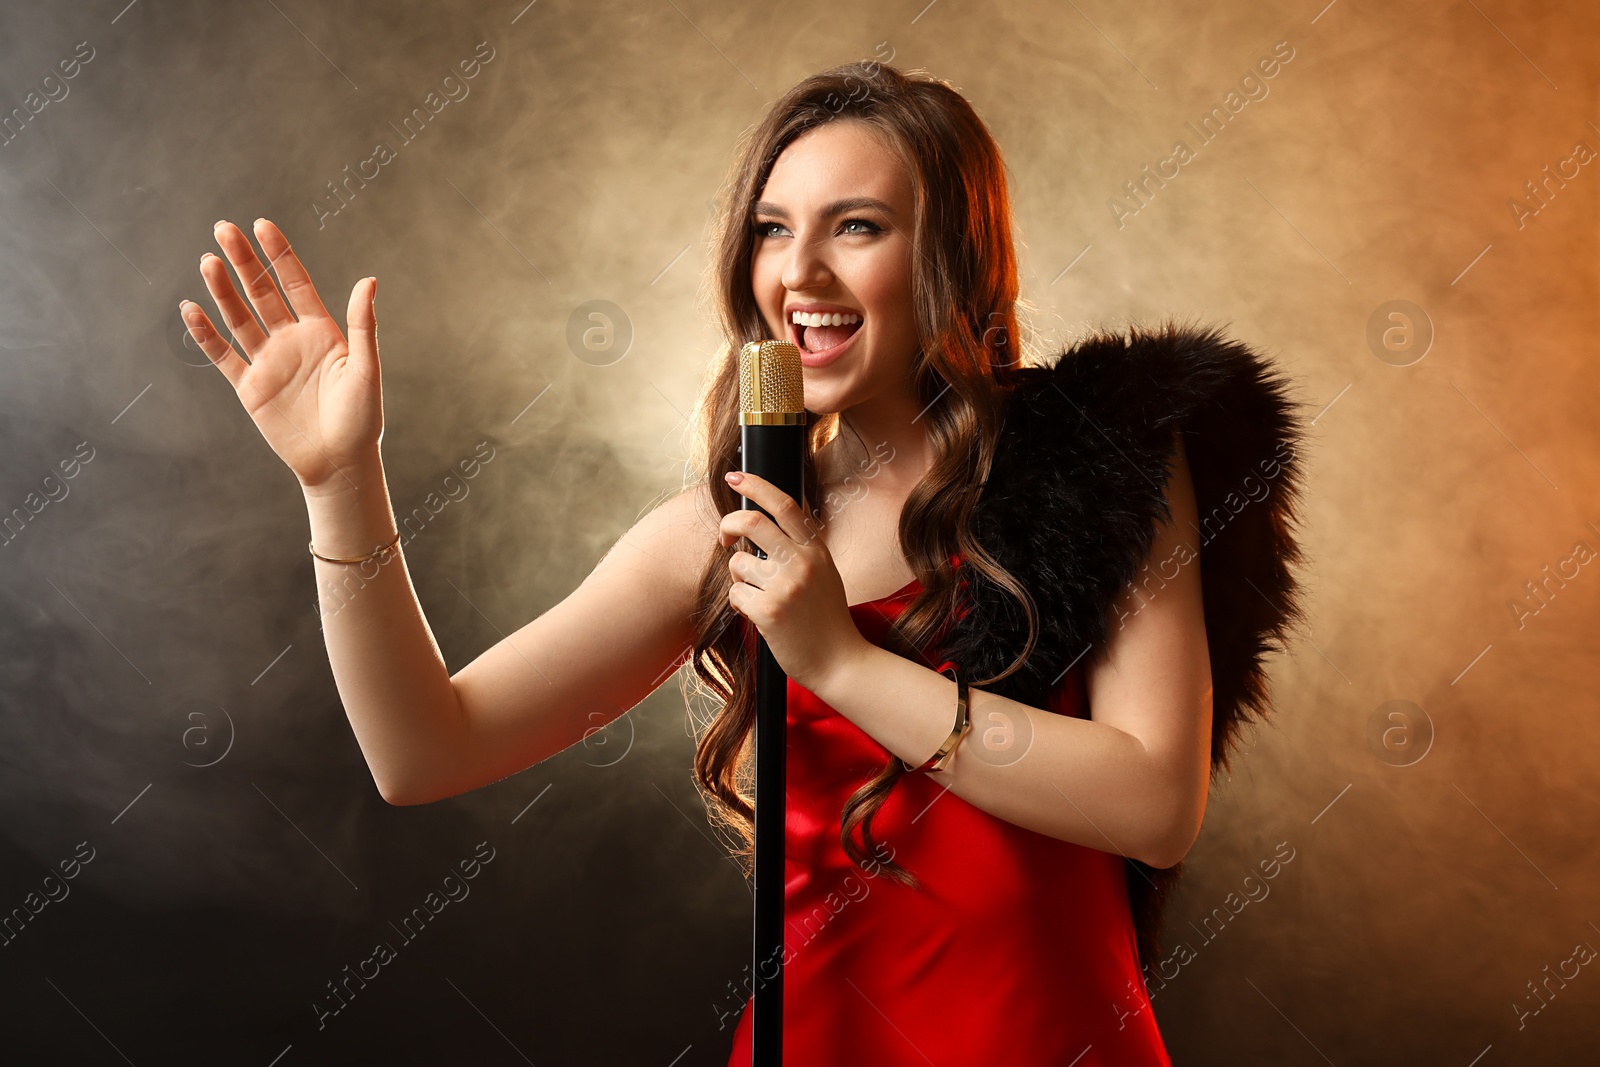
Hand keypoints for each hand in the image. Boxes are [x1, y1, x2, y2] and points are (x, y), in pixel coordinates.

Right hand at [180, 218, 382, 494]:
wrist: (338, 463)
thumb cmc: (361, 418)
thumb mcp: (365, 368)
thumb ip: (363, 325)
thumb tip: (369, 280)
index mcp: (321, 332)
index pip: (295, 283)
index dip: (279, 254)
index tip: (261, 224)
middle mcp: (291, 341)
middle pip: (262, 292)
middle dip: (244, 261)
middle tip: (223, 229)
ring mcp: (268, 362)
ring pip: (239, 317)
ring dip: (223, 290)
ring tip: (208, 261)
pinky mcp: (249, 387)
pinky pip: (222, 355)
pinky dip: (206, 334)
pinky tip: (191, 308)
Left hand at [719, 471, 872, 693]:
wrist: (840, 662)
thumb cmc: (826, 620)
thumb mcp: (824, 574)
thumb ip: (799, 550)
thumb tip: (759, 527)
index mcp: (816, 550)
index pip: (785, 505)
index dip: (756, 485)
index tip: (734, 476)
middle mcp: (803, 562)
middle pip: (752, 522)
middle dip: (729, 524)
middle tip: (724, 537)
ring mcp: (786, 586)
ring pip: (738, 564)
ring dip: (740, 579)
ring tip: (760, 597)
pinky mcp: (769, 611)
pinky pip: (735, 594)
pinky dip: (741, 604)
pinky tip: (760, 616)